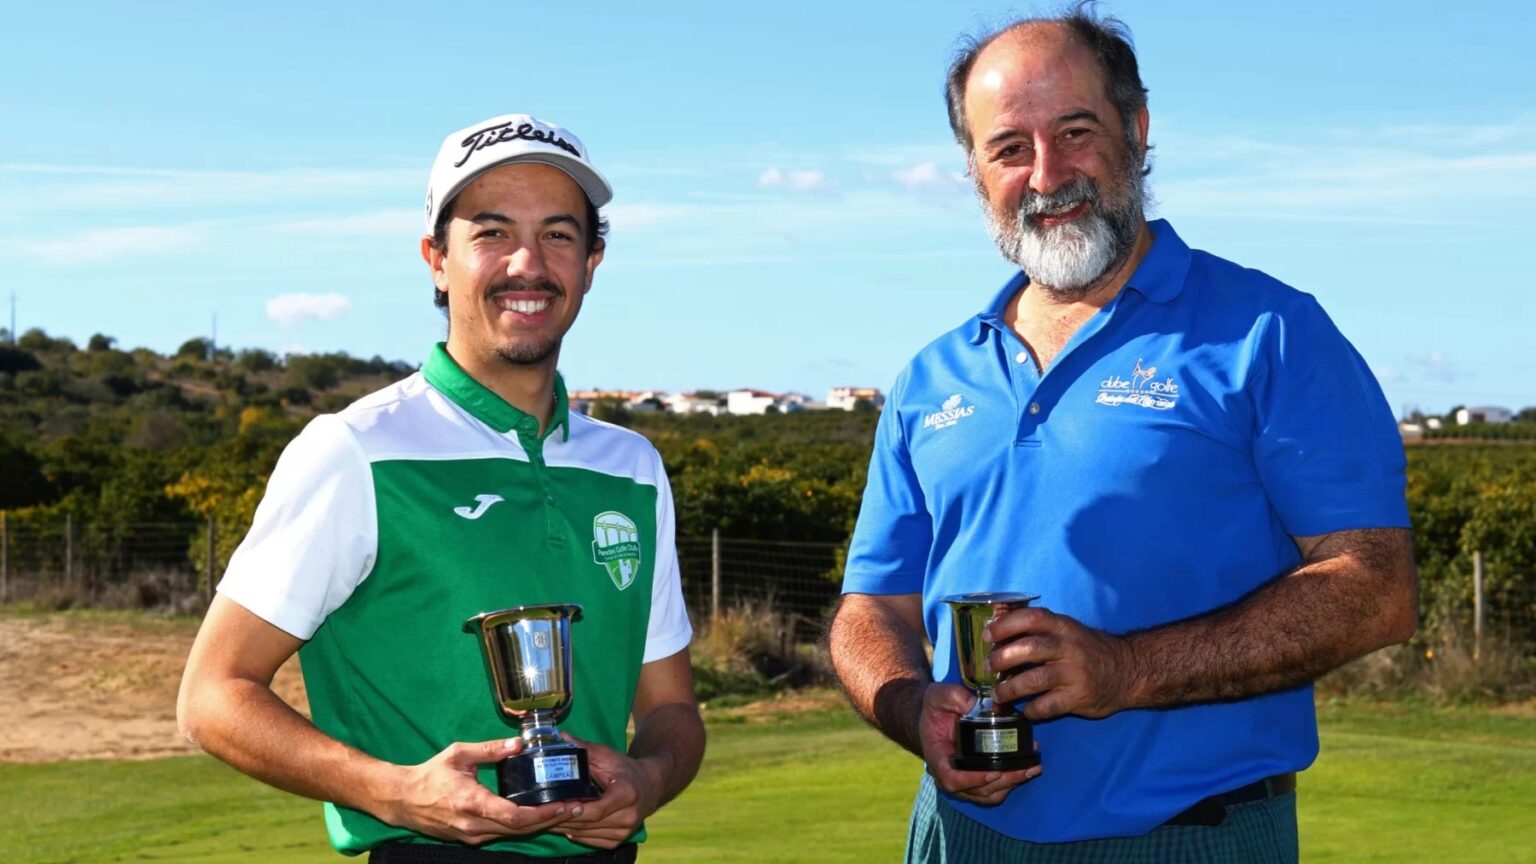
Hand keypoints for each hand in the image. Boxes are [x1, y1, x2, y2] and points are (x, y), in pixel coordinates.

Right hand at [383, 738, 572, 844]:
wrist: (402, 799)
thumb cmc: (430, 775)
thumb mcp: (459, 754)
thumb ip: (491, 749)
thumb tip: (520, 742)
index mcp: (472, 803)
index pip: (514, 816)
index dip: (542, 814)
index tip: (563, 805)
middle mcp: (473, 825)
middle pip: (519, 829)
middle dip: (549, 820)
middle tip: (575, 807)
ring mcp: (471, 836)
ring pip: (512, 834)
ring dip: (538, 825)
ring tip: (563, 811)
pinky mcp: (469, 839)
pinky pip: (501, 834)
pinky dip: (522, 827)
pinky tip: (537, 816)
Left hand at [556, 735, 653, 848]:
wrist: (650, 785)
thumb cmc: (626, 769)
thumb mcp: (608, 755)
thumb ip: (585, 748)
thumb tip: (563, 737)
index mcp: (627, 794)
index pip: (598, 809)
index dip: (576, 810)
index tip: (558, 805)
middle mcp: (629, 815)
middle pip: (591, 823)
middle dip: (566, 819)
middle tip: (545, 812)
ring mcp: (626, 830)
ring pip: (590, 834)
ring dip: (569, 828)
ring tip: (550, 819)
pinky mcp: (621, 838)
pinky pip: (595, 842)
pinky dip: (579, 835)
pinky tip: (567, 826)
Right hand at [919, 682, 1040, 805]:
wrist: (936, 717)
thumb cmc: (936, 708)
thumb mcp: (939, 696)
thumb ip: (956, 698)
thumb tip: (980, 706)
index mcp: (937, 757)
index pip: (951, 779)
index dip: (973, 780)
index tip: (993, 773)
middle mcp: (949, 775)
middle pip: (977, 790)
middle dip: (1004, 781)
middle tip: (1026, 768)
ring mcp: (963, 781)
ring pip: (988, 794)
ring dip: (1011, 784)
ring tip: (1031, 769)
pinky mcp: (976, 780)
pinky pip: (994, 791)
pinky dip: (1010, 784)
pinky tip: (1026, 770)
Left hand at [986, 606, 1135, 720]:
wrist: (1128, 671)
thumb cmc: (1088, 650)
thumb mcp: (1068, 631)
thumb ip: (1040, 630)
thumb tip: (998, 629)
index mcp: (1063, 627)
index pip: (1032, 618)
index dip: (1006, 625)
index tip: (988, 635)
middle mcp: (1068, 648)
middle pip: (1030, 649)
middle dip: (1002, 659)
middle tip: (989, 668)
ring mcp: (1074, 674)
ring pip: (1034, 680)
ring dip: (1009, 689)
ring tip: (998, 695)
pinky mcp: (1079, 698)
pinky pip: (1047, 706)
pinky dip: (1031, 710)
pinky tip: (1025, 711)